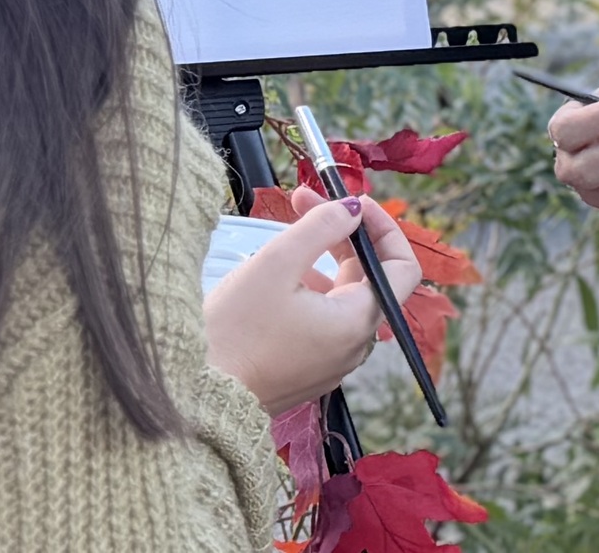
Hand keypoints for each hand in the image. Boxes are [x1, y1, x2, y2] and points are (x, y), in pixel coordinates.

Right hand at [202, 187, 422, 414]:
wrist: (195, 397)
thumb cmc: (234, 333)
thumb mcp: (277, 263)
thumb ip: (321, 226)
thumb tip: (352, 208)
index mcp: (357, 321)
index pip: (402, 267)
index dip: (383, 227)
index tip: (351, 201)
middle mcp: (353, 346)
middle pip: (369, 277)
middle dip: (342, 233)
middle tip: (304, 201)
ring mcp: (331, 361)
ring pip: (343, 295)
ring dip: (324, 258)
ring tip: (288, 231)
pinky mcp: (307, 369)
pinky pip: (324, 319)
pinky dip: (311, 288)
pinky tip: (280, 274)